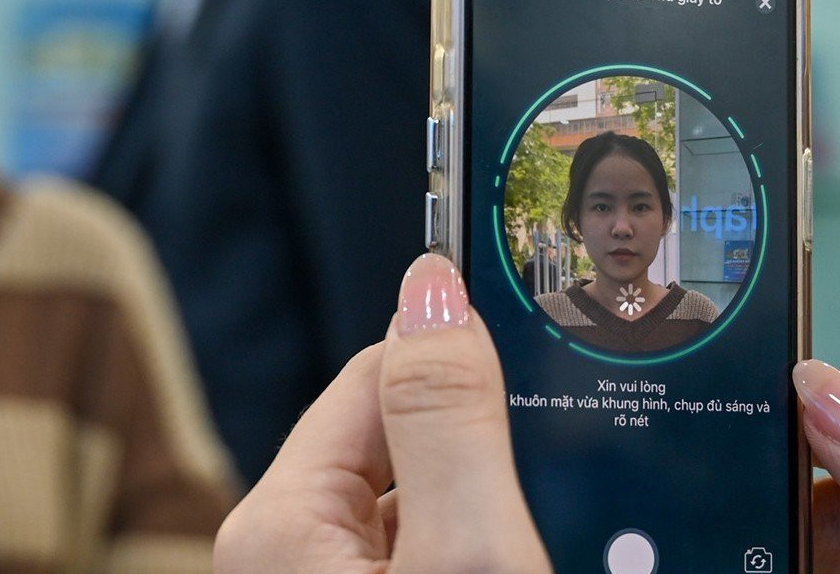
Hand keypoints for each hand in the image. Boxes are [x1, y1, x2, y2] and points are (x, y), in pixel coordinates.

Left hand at [213, 253, 549, 573]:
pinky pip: (427, 552)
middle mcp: (284, 551)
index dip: (460, 356)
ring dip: (486, 505)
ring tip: (546, 535)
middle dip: (479, 446)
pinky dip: (476, 547)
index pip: (374, 374)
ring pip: (422, 502)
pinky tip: (533, 557)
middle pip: (399, 439)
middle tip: (561, 479)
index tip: (542, 338)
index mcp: (278, 520)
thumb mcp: (466, 554)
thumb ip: (447, 424)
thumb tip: (432, 291)